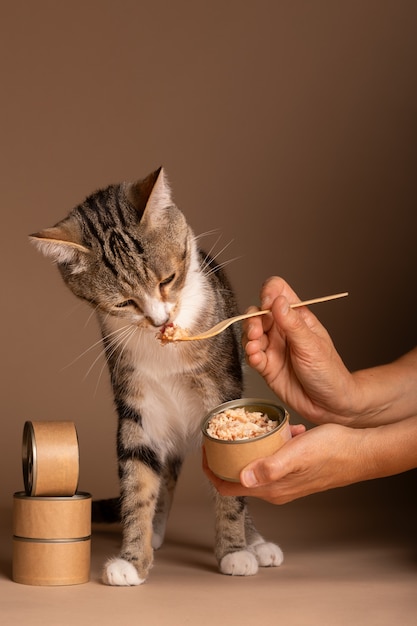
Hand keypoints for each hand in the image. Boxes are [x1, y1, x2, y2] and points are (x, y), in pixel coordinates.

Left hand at [203, 423, 371, 504]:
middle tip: (222, 432)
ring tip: (252, 426)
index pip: (227, 487)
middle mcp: (275, 489)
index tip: (205, 448)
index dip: (210, 470)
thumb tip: (243, 478)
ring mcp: (285, 481)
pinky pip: (274, 458)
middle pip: (238, 475)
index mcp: (270, 488)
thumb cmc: (332, 452)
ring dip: (251, 447)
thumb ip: (270, 468)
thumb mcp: (296, 454)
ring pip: (255, 464)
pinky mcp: (295, 471)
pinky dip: (272, 444)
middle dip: (226, 455)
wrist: (360, 452)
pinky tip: (284, 429)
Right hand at [242, 276, 356, 424]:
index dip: (269, 293)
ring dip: (249, 338)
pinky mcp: (267, 366)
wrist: (330, 405)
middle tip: (257, 331)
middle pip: (258, 312)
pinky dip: (251, 355)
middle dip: (253, 319)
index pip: (277, 291)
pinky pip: (252, 355)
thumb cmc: (329, 372)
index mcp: (297, 317)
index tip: (268, 305)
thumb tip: (277, 300)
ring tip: (256, 347)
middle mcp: (282, 329)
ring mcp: (273, 347)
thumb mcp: (312, 345)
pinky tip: (257, 358)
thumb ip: (292, 323)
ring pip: (251, 333)